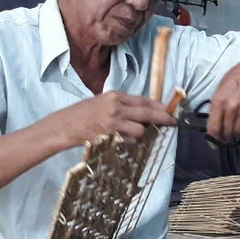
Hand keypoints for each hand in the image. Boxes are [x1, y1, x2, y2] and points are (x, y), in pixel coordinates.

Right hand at [50, 91, 175, 145]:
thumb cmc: (83, 114)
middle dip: (163, 118)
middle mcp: (116, 107)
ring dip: (142, 135)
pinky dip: (131, 142)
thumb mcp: (103, 102)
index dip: (159, 106)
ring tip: (132, 134)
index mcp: (115, 96)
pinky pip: (130, 142)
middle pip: (147, 114)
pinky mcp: (111, 137)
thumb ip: (123, 105)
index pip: (143, 100)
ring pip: (140, 130)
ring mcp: (114, 123)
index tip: (168, 110)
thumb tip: (145, 112)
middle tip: (173, 122)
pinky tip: (122, 140)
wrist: (65, 125)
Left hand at [206, 56, 239, 141]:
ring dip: (235, 130)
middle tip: (224, 131)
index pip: (213, 127)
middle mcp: (232, 107)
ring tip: (235, 120)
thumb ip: (215, 108)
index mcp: (219, 100)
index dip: (212, 138)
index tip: (212, 143)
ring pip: (236, 132)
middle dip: (223, 134)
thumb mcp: (219, 89)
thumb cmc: (236, 79)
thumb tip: (211, 125)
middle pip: (225, 132)